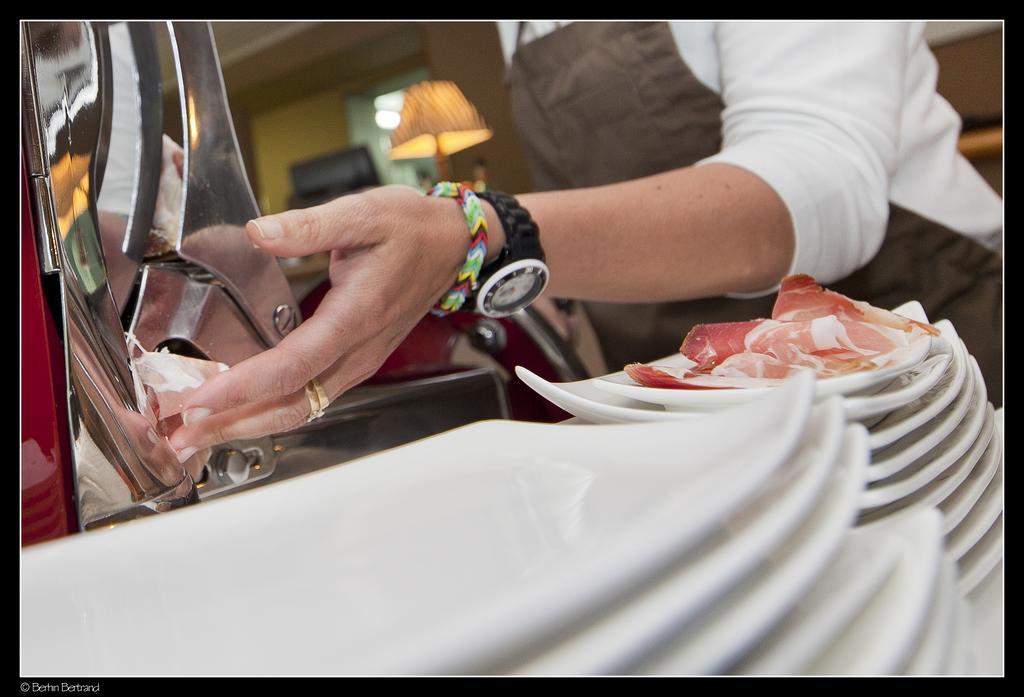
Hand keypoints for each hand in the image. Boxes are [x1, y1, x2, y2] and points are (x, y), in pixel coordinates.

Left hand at [167, 185, 497, 456]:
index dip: (244, 388)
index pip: (293, 366)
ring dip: (248, 423)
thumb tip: (259, 233)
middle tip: (182, 435)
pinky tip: (240, 408)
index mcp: (357, 317)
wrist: (453, 246)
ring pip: (301, 408)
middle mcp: (359, 351)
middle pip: (292, 405)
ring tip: (199, 431)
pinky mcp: (355, 361)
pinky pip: (310, 397)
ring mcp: (359, 361)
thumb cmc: (413, 229)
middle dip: (234, 424)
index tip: (200, 399)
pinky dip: (270, 409)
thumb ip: (309, 225)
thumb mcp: (364, 213)